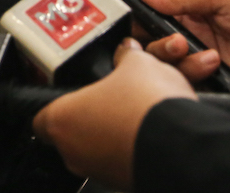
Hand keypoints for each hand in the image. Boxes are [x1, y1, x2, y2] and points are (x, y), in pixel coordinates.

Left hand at [32, 39, 195, 190]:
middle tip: (111, 102)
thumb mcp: (138, 65)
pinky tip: (152, 134)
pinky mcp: (125, 183)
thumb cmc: (148, 106)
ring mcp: (98, 171)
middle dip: (92, 117)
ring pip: (99, 148)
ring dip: (115, 132)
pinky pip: (123, 162)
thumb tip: (128, 50)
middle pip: (73, 132)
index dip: (58, 105)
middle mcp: (73, 150)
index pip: (43, 117)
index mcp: (61, 118)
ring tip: (138, 115)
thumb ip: (127, 56)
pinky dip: (134, 148)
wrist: (186, 146)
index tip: (72, 98)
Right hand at [133, 0, 229, 89]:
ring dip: (173, 57)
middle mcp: (193, 26)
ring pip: (162, 60)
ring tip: (197, 53)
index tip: (129, 15)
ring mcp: (201, 53)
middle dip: (153, 38)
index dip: (136, 6)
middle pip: (149, 34)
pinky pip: (184, 80)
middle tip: (177, 39)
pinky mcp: (213, 79)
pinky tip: (212, 66)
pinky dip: (190, 75)